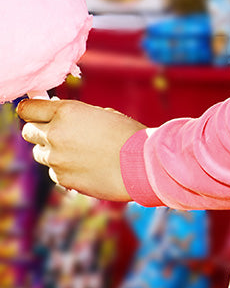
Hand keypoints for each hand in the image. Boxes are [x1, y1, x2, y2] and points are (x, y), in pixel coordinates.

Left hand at [17, 97, 144, 201]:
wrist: (142, 164)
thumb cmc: (127, 135)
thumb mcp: (100, 114)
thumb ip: (73, 116)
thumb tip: (57, 119)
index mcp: (66, 112)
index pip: (28, 109)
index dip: (31, 110)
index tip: (36, 113)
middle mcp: (55, 134)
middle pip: (28, 132)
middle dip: (39, 131)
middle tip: (56, 132)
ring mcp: (56, 159)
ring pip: (39, 153)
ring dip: (51, 151)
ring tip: (77, 152)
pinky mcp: (62, 178)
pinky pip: (54, 171)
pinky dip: (65, 169)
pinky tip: (86, 166)